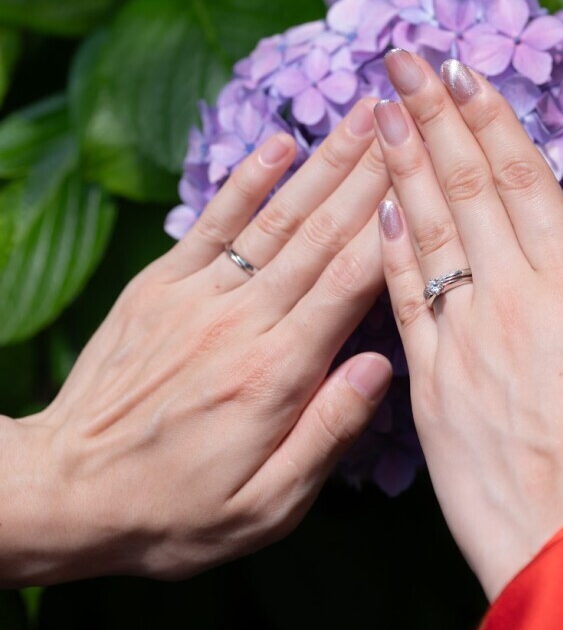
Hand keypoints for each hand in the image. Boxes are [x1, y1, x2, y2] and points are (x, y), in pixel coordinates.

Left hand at [0, 100, 391, 585]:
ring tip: (364, 117)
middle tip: (411, 119)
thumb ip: (326, 434)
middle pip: (322, 236)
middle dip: (372, 173)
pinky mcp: (160, 286)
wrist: (66, 493)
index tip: (429, 174)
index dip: (395, 224)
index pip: (351, 283)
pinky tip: (279, 142)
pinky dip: (246, 179)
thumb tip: (383, 366)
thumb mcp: (264, 508)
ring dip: (324, 163)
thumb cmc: (174, 512)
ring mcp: (198, 297)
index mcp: (277, 375)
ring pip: (277, 219)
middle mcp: (242, 322)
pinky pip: (212, 223)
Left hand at [374, 50, 562, 600]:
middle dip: (430, 116)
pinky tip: (371, 208)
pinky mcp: (430, 385)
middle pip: (464, 188)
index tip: (458, 67)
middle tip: (397, 58)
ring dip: (398, 164)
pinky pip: (401, 302)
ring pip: (423, 232)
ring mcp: (463, 339)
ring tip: (376, 109)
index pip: (520, 180)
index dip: (486, 118)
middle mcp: (509, 297)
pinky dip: (385, 250)